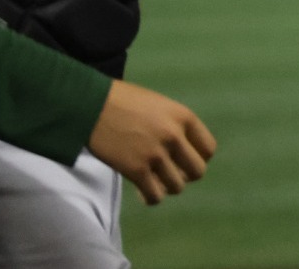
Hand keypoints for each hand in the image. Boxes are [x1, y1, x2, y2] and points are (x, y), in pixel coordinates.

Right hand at [88, 79, 216, 205]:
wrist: (90, 105)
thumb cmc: (121, 101)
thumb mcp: (158, 105)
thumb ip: (173, 124)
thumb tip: (182, 148)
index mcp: (184, 116)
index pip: (208, 149)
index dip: (198, 158)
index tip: (184, 161)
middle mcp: (175, 136)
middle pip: (198, 171)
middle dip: (185, 175)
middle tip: (169, 172)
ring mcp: (156, 154)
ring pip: (177, 187)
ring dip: (166, 187)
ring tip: (154, 181)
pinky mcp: (136, 170)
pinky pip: (155, 196)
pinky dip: (151, 198)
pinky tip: (142, 192)